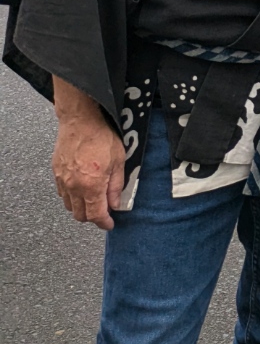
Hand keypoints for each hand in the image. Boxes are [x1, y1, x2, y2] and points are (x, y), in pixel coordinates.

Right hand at [51, 83, 125, 229]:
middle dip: (92, 217)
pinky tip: (81, 189)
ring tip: (93, 200)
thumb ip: (116, 186)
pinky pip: (62, 193)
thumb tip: (115, 204)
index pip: (96, 215)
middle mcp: (74, 187)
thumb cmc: (102, 136)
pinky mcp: (56, 173)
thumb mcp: (118, 161)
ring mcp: (63, 180)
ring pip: (69, 206)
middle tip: (103, 211)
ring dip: (81, 208)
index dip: (104, 223)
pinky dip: (71, 197)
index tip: (110, 224)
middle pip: (80, 215)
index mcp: (91, 186)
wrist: (81, 120)